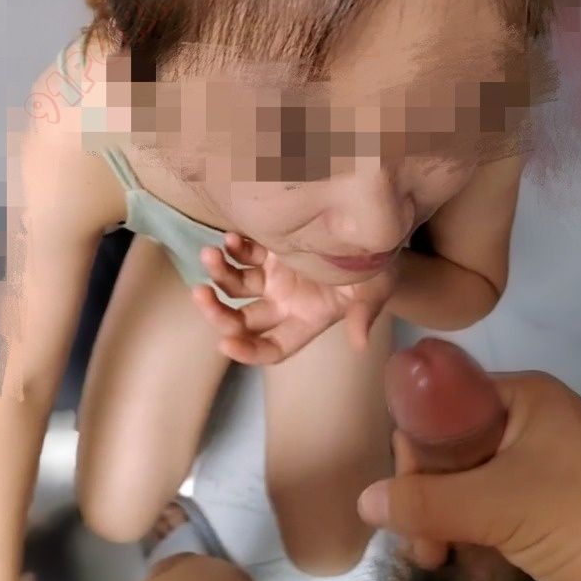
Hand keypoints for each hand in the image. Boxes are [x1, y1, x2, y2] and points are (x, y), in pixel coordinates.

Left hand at [191, 233, 396, 363]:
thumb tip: (360, 345)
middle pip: (243, 320)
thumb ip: (364, 314)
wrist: (374, 230)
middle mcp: (285, 304)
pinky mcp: (270, 250)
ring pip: (236, 285)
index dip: (249, 351)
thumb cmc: (379, 265)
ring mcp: (274, 277)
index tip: (225, 343)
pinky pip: (243, 254)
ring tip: (210, 254)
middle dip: (218, 313)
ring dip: (219, 274)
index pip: (273, 347)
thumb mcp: (376, 288)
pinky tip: (231, 237)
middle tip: (200, 295)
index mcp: (307, 320)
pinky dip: (233, 248)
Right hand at [359, 368, 580, 580]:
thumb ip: (427, 501)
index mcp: (520, 398)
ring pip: (469, 486)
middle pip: (451, 450)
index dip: (415, 448)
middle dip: (427, 497)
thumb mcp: (501, 505)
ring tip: (439, 561)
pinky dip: (475, 538)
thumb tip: (364, 500)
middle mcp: (527, 425)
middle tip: (422, 545)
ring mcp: (540, 469)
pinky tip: (467, 567)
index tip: (403, 496)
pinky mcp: (550, 509)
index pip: (442, 405)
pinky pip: (493, 511)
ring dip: (445, 523)